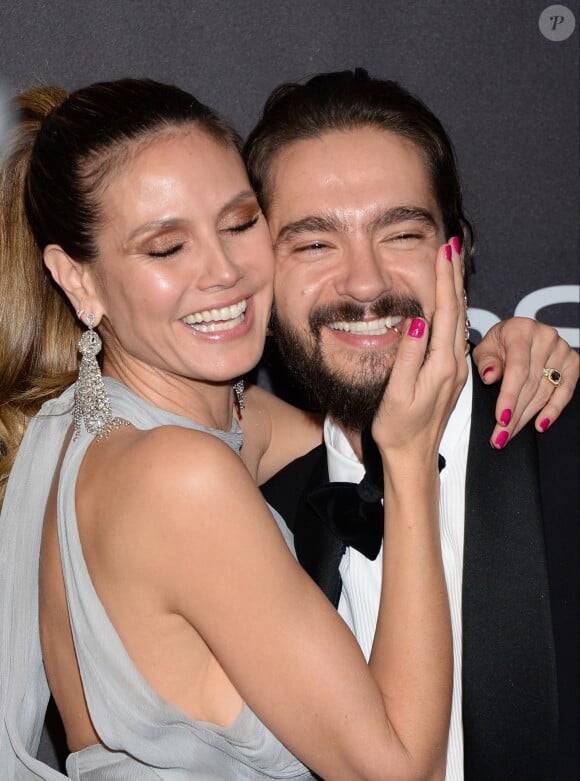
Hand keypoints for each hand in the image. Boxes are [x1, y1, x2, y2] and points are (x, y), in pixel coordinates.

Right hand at [372, 241, 467, 469]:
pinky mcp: (449, 375)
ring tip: (452, 266)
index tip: (443, 252)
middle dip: (454, 276)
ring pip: (458, 321)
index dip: (443, 279)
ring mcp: (454, 369)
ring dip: (455, 290)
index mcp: (441, 365)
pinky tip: (448, 303)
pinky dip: (452, 310)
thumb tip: (418, 319)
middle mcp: (453, 364)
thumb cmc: (398, 428)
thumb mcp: (397, 392)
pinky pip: (454, 334)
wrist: (412, 456)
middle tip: (451, 246)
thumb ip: (408, 355)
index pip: (444, 311)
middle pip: (457, 310)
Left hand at [472, 317, 578, 446]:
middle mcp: (545, 337)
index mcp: (520, 331)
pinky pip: (565, 392)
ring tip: (510, 434)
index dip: (509, 397)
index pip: (517, 370)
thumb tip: (489, 376)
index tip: (501, 420)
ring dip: (527, 417)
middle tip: (500, 436)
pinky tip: (540, 424)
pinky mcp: (572, 362)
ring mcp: (561, 350)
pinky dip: (552, 410)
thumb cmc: (499, 343)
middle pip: (531, 385)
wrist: (517, 334)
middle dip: (514, 415)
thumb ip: (486, 361)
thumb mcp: (485, 348)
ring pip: (544, 392)